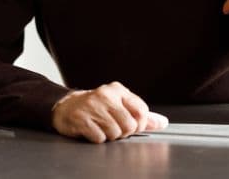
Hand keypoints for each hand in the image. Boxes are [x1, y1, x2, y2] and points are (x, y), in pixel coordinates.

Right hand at [51, 82, 167, 142]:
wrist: (66, 107)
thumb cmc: (95, 107)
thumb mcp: (119, 105)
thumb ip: (142, 115)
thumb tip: (163, 122)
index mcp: (117, 90)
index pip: (141, 111)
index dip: (139, 124)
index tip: (132, 125)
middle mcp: (105, 95)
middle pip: (129, 125)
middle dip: (123, 132)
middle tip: (112, 126)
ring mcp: (92, 106)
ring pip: (115, 133)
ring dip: (109, 135)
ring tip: (101, 127)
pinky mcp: (81, 119)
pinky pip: (99, 137)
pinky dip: (97, 138)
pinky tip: (92, 129)